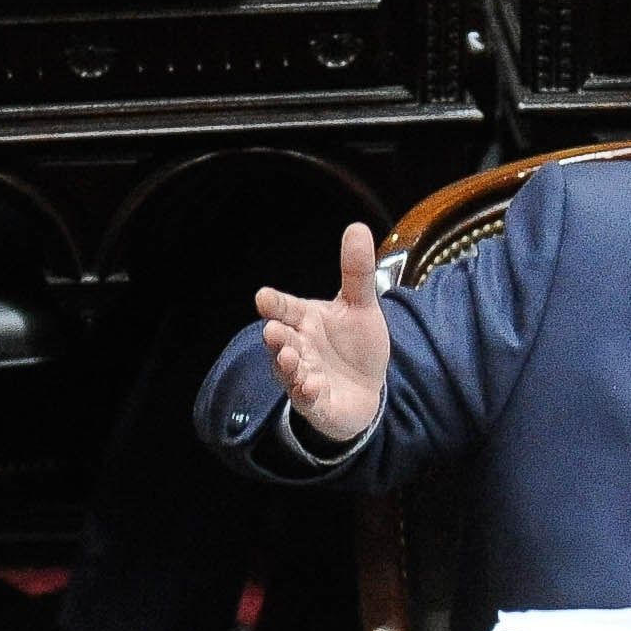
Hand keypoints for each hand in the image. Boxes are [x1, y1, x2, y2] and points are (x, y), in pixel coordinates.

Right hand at [255, 222, 392, 443]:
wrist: (368, 390)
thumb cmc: (355, 345)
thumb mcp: (361, 305)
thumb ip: (357, 271)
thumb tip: (357, 227)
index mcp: (304, 320)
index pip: (285, 308)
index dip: (274, 304)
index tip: (263, 297)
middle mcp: (298, 347)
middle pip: (281, 340)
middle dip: (276, 336)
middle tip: (272, 330)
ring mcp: (303, 377)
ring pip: (289, 371)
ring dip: (287, 365)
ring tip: (288, 356)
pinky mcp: (315, 403)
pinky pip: (308, 400)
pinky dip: (308, 393)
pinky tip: (313, 386)